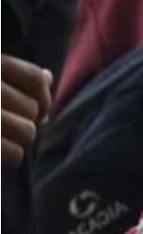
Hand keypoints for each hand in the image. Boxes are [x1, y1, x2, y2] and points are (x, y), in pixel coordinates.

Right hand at [1, 54, 52, 168]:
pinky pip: (14, 154)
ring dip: (16, 140)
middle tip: (3, 127)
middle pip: (32, 108)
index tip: (38, 113)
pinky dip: (9, 157)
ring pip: (27, 131)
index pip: (35, 79)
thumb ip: (11, 78)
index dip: (43, 98)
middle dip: (24, 121)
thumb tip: (48, 76)